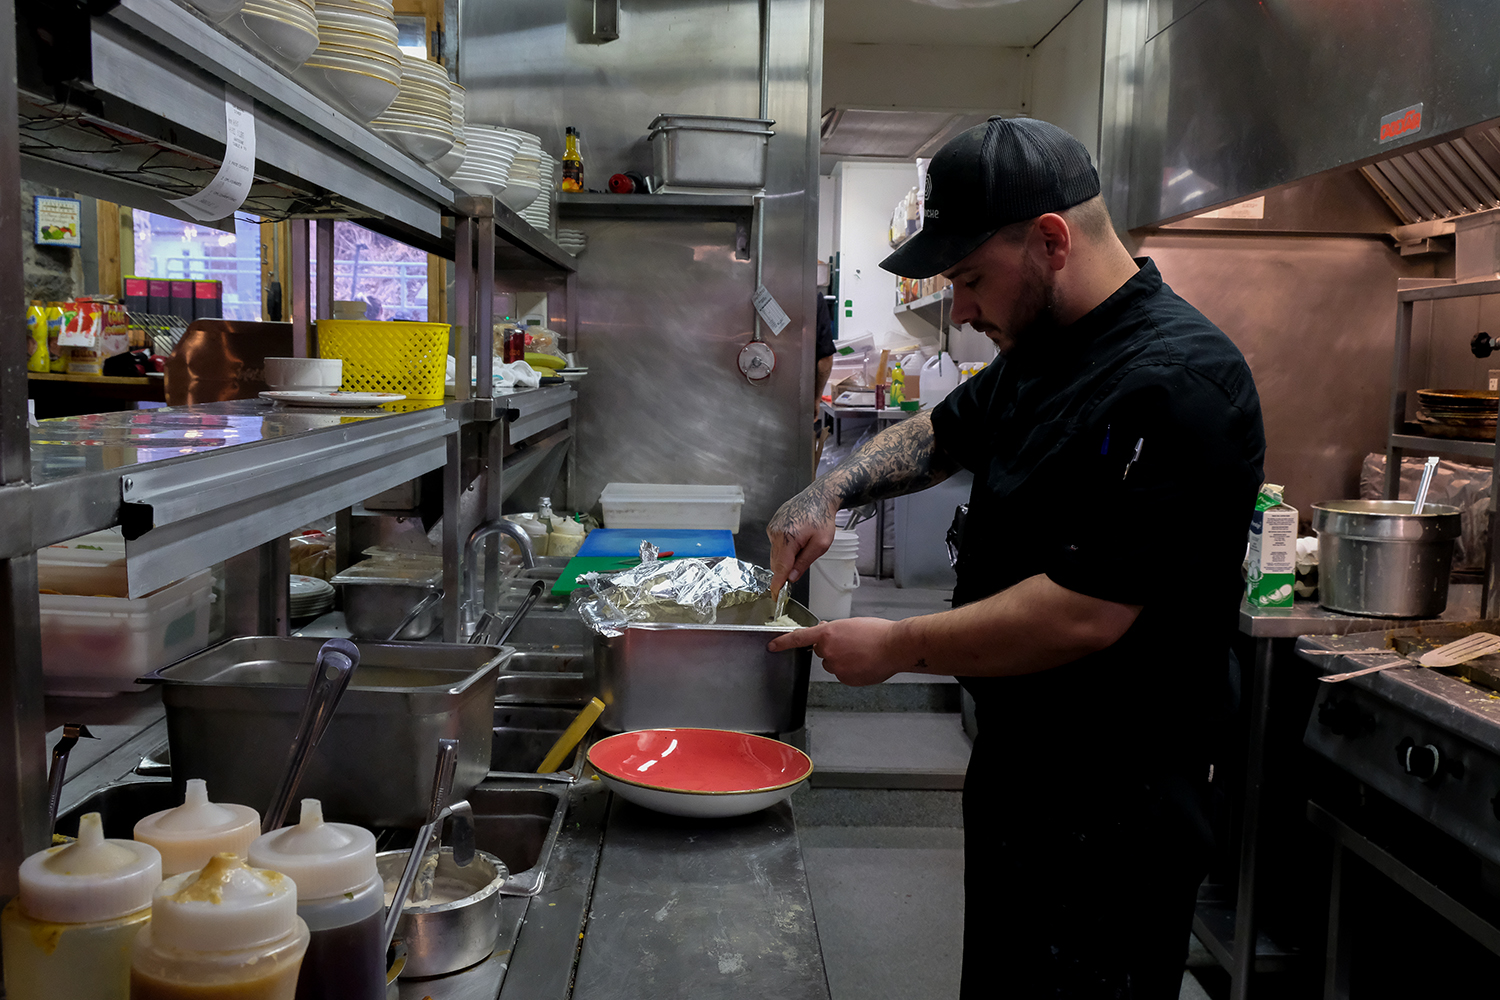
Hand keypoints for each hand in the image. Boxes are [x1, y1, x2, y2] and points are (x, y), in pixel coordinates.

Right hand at [766, 487, 838, 594]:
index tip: (776, 596)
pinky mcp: (772, 525)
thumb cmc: (823, 518)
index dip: (777, 584)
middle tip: (802, 563)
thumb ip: (804, 562)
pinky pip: (775, 545)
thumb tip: (792, 578)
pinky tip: (797, 539)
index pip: (780, 568)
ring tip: (803, 545)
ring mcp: (772, 528)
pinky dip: (784, 548)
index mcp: (787, 538)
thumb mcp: (820, 544)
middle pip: (777, 563)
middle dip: (787, 569)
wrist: (819, 497)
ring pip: (776, 554)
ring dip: (786, 558)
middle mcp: (775, 533)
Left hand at [768, 618, 907, 686]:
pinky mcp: (846, 679)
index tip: (772, 646)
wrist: (895, 647)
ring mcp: (837, 668)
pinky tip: (864, 663)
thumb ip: (833, 630)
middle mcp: (828, 652)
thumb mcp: (851, 624)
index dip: (783, 643)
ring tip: (861, 653)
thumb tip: (825, 631)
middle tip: (851, 644)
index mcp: (827, 635)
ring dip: (842, 660)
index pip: (799, 638)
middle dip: (832, 648)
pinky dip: (851, 670)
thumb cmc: (877, 632)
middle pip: (821, 652)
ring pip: (833, 664)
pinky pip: (843, 674)